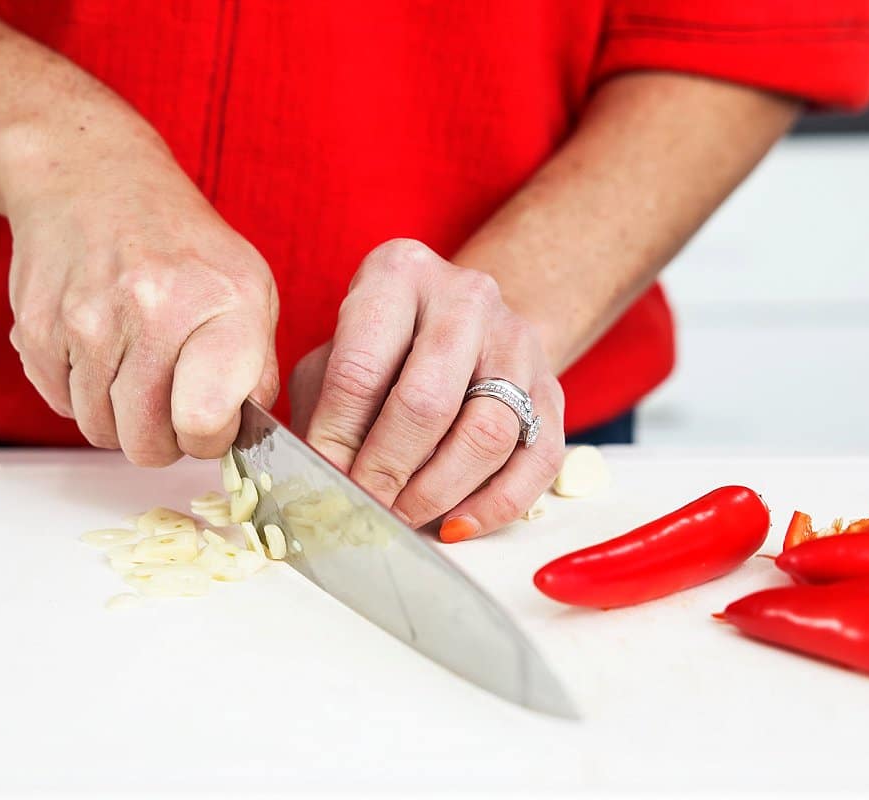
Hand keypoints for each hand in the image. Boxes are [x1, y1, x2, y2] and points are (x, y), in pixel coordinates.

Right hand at [4, 133, 278, 465]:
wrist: (92, 178)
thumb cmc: (181, 243)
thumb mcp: (249, 288)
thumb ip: (256, 367)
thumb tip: (244, 435)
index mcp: (221, 303)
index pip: (206, 421)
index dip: (209, 439)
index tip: (209, 423)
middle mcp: (153, 308)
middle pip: (147, 441)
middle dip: (162, 440)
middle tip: (169, 406)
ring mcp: (88, 320)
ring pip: (101, 430)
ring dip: (119, 418)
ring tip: (135, 371)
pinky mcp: (37, 328)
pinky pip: (61, 405)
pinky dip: (80, 395)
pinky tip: (98, 353)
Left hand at [289, 239, 564, 540]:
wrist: (466, 321)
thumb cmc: (384, 345)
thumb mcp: (337, 353)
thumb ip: (321, 407)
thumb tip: (314, 479)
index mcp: (399, 275)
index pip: (360, 368)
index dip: (337, 437)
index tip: (324, 480)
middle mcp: (467, 299)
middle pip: (428, 402)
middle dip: (388, 469)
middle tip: (364, 506)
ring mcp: (519, 344)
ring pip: (488, 434)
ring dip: (437, 492)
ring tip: (402, 516)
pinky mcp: (553, 392)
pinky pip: (536, 462)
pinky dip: (492, 507)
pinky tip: (453, 525)